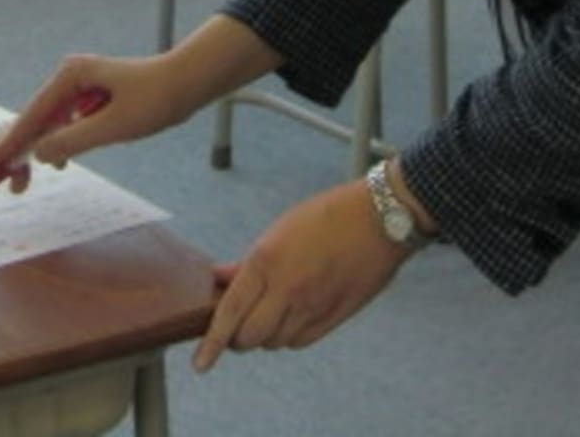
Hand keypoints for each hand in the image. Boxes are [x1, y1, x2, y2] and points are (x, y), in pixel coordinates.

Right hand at [0, 53, 197, 192]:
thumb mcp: (112, 126)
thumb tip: (39, 155)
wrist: (188, 83)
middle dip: (24, 150)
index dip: (12, 141)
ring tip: (28, 179)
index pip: (32, 114)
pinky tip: (62, 161)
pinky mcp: (93, 97)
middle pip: (37, 118)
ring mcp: (82, 86)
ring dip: (42, 149)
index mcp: (70, 76)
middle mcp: (70, 76)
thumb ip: (72, 140)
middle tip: (15, 186)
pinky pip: (68, 122)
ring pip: (51, 122)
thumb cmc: (154, 100)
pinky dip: (62, 142)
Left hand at [192, 179, 414, 371]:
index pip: (230, 313)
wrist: (379, 220)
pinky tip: (291, 318)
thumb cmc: (327, 216)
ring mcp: (312, 307)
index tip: (200, 364)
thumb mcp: (279, 230)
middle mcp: (287, 290)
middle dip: (238, 337)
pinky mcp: (334, 317)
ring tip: (268, 314)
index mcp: (267, 262)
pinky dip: (289, 337)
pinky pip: (300, 342)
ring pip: (274, 342)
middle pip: (249, 337)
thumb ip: (247, 263)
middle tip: (238, 325)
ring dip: (265, 335)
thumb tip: (219, 278)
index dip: (212, 342)